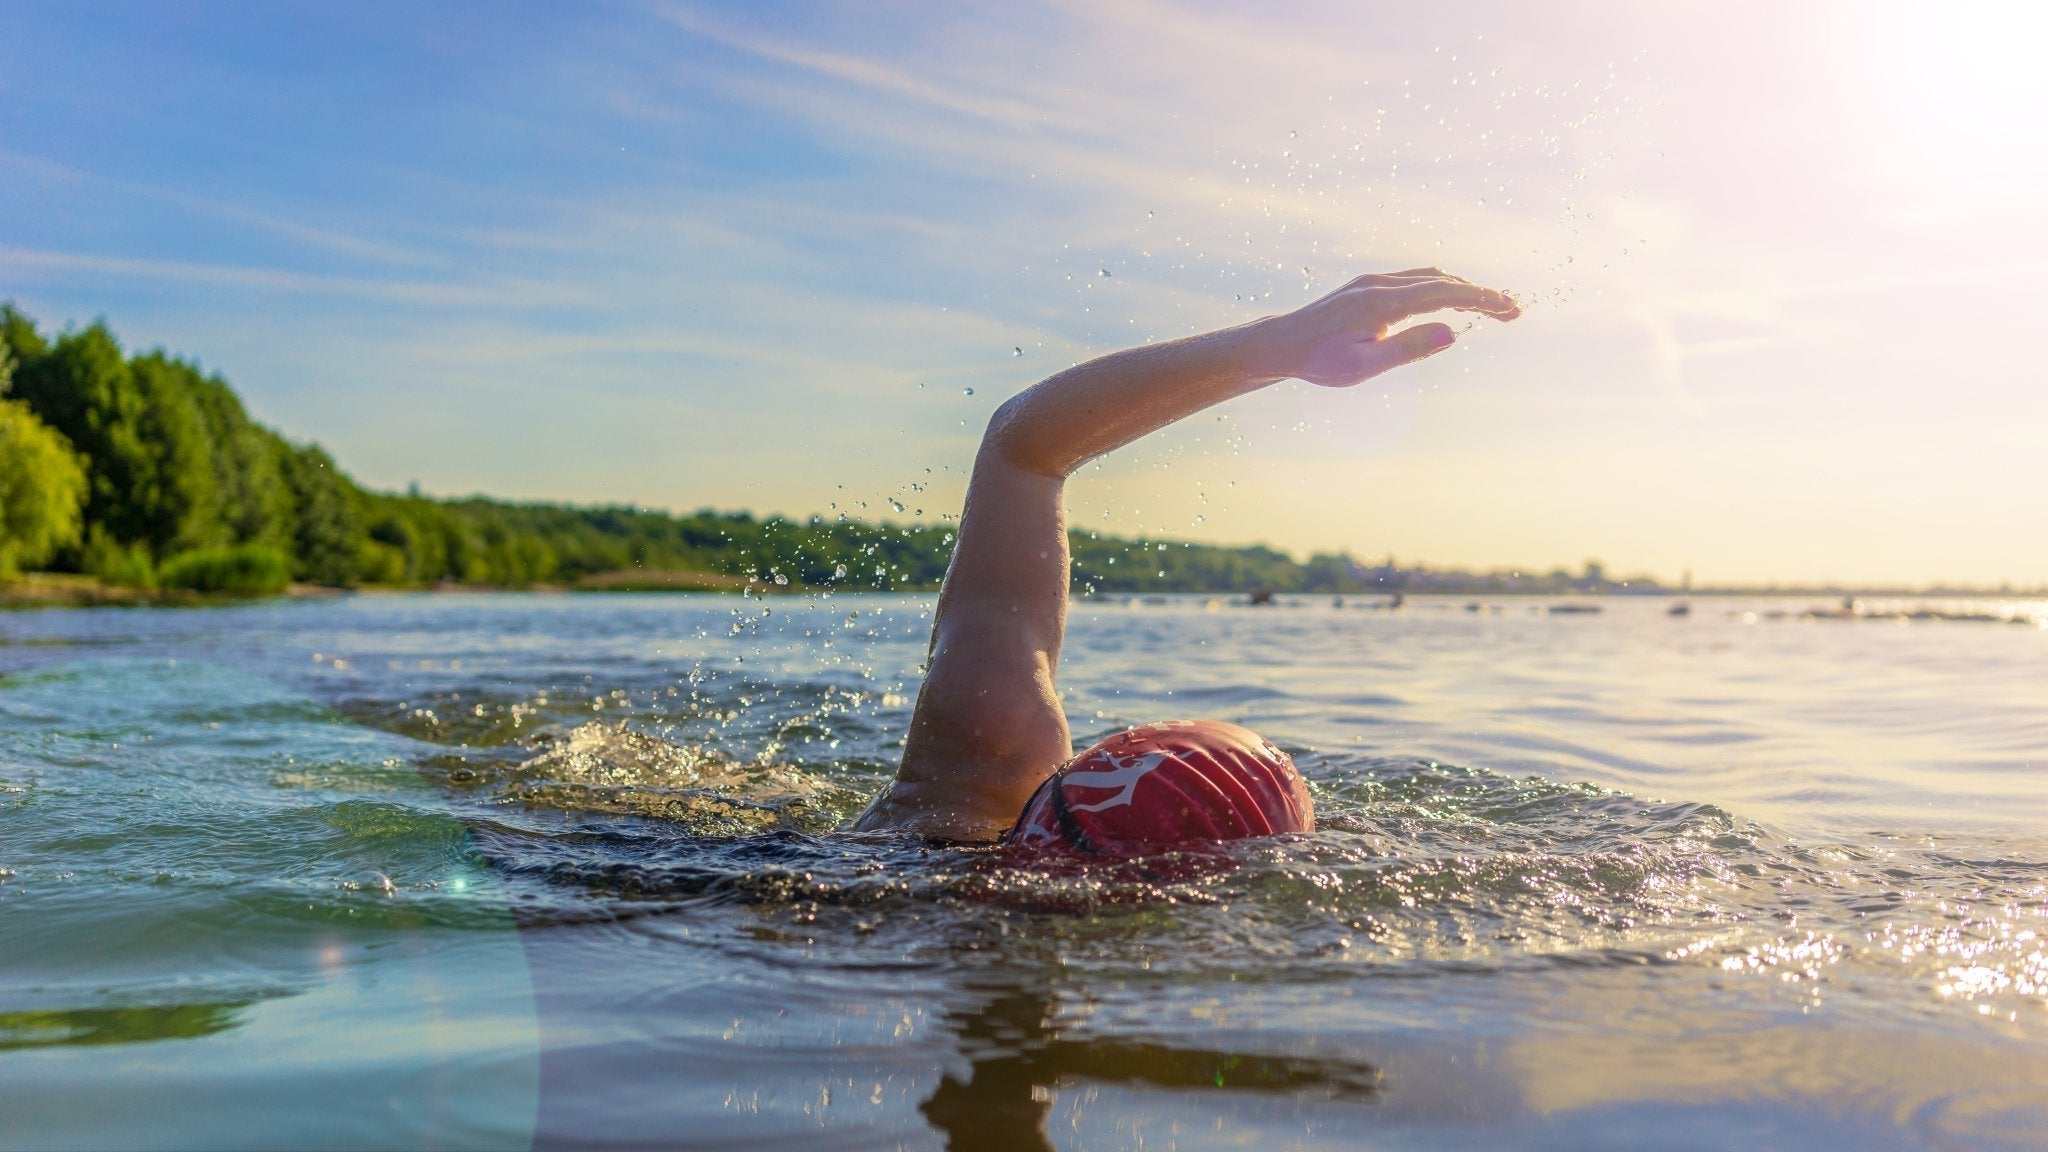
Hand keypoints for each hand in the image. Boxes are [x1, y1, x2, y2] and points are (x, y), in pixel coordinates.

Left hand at [1251, 268, 1519, 388]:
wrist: (1279, 345)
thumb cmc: (1319, 362)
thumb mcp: (1365, 366)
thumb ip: (1408, 348)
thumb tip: (1452, 332)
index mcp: (1383, 302)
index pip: (1444, 293)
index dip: (1481, 299)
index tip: (1510, 308)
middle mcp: (1380, 284)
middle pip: (1442, 281)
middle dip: (1480, 295)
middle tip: (1514, 312)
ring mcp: (1372, 282)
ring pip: (1428, 277)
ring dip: (1462, 289)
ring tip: (1491, 307)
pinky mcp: (1366, 286)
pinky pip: (1413, 280)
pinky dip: (1441, 287)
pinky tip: (1451, 300)